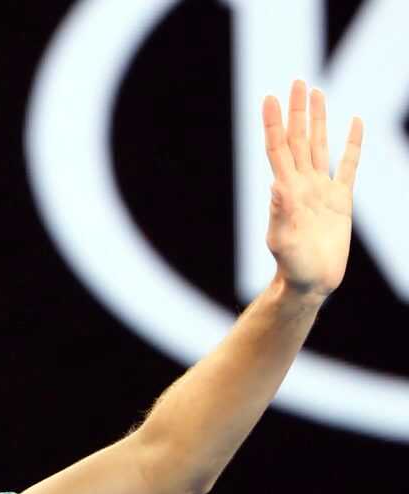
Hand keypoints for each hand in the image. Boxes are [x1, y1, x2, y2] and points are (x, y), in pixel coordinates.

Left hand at [262, 79, 362, 301]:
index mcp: (287, 190)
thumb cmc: (292, 266)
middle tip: (296, 81)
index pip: (278, 149)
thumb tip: (276, 186)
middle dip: (297, 111)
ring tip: (315, 92)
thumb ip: (280, 214)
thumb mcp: (283, 241)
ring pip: (320, 145)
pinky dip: (351, 144)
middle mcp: (302, 184)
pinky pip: (348, 165)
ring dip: (319, 119)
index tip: (269, 98)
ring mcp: (321, 189)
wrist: (311, 282)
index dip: (274, 123)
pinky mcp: (341, 200)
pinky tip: (354, 122)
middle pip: (300, 139)